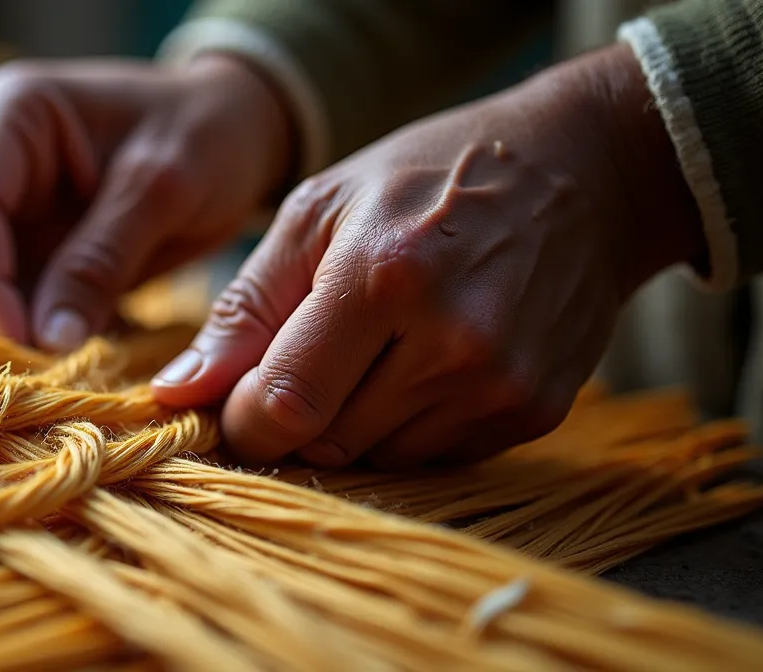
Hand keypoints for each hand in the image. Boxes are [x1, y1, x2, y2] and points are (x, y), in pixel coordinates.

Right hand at [0, 54, 292, 349]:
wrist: (241, 136)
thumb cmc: (209, 136)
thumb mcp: (164, 188)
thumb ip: (101, 258)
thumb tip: (47, 340)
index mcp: (15, 114)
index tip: (18, 337)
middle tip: (26, 365)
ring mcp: (1, 208)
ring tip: (42, 368)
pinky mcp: (24, 251)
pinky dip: (17, 334)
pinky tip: (58, 361)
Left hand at [152, 43, 704, 469]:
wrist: (584, 174)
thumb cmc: (428, 178)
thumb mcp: (319, 211)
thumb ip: (245, 307)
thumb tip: (178, 394)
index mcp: (382, 278)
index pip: (282, 404)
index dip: (242, 418)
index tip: (236, 398)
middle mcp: (450, 342)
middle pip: (325, 441)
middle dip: (294, 417)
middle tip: (308, 354)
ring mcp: (500, 384)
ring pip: (377, 458)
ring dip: (352, 421)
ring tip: (375, 346)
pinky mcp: (534, 412)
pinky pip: (434, 457)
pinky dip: (408, 424)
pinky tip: (424, 361)